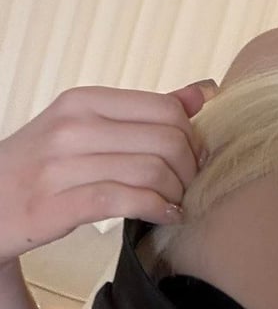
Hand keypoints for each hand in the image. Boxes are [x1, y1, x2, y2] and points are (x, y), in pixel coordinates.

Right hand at [0, 80, 218, 271]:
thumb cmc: (42, 165)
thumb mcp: (85, 126)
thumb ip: (144, 110)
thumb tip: (204, 92)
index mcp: (83, 100)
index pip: (165, 108)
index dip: (192, 136)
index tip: (194, 156)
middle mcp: (72, 127)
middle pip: (166, 140)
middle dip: (190, 168)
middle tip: (189, 185)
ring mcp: (61, 165)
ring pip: (151, 171)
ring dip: (176, 193)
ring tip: (175, 202)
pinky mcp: (57, 204)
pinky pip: (126, 201)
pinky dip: (156, 210)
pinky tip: (163, 216)